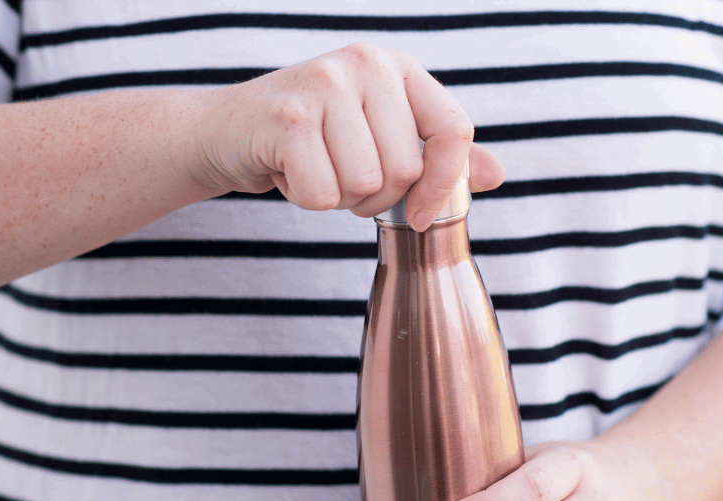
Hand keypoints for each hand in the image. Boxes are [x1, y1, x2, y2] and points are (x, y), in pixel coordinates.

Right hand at [190, 43, 503, 230]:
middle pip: (406, 169)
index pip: (453, 130)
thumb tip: (497, 174)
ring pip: (366, 184)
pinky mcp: (287, 117)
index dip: (443, 184)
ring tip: (315, 170)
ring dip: (339, 199)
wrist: (225, 132)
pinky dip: (306, 199)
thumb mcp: (380, 138)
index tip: (421, 215)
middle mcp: (365, 64)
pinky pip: (324, 194)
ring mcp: (324, 84)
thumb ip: (438, 156)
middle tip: (340, 176)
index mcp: (397, 68)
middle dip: (375, 196)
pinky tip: (288, 172)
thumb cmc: (310, 140)